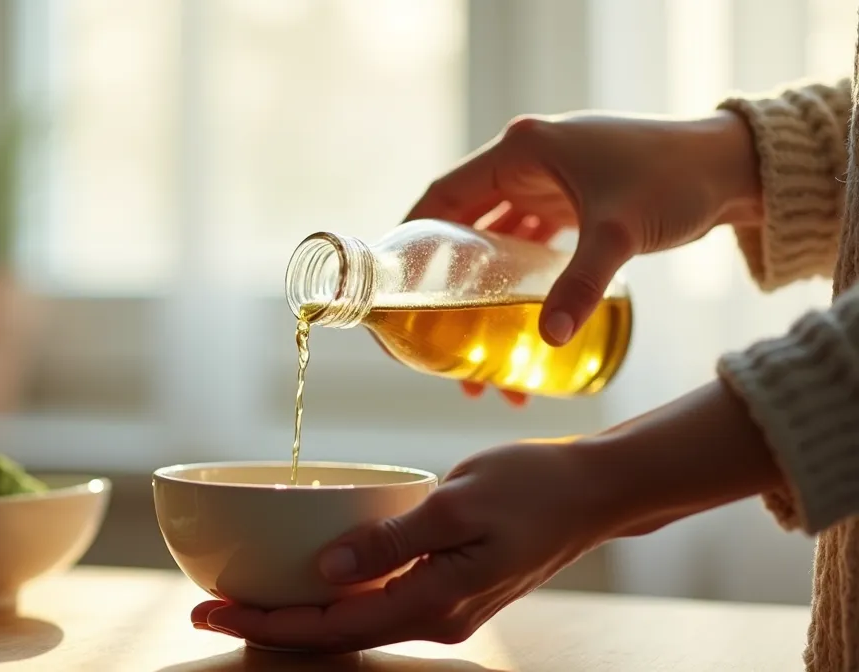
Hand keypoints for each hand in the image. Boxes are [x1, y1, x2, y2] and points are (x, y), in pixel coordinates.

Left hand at [190, 382, 784, 651]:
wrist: (593, 490)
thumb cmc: (532, 486)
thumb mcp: (456, 504)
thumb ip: (390, 540)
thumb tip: (328, 570)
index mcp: (433, 603)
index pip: (330, 626)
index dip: (265, 622)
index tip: (211, 610)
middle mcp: (432, 617)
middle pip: (333, 634)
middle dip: (266, 623)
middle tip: (205, 606)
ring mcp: (440, 606)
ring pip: (351, 622)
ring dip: (294, 613)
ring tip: (240, 598)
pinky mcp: (444, 586)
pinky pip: (374, 602)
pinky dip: (331, 597)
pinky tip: (305, 580)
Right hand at [408, 111, 760, 404]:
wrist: (736, 169)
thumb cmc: (676, 181)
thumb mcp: (619, 233)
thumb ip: (580, 286)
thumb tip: (546, 343)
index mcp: (521, 150)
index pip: (443, 195)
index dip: (413, 239)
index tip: (397, 288)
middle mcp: (527, 162)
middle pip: (466, 226)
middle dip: (451, 285)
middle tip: (443, 340)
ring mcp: (550, 183)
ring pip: (497, 243)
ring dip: (486, 293)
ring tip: (480, 352)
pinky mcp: (573, 203)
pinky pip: (528, 247)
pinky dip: (518, 284)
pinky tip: (517, 326)